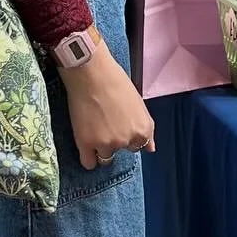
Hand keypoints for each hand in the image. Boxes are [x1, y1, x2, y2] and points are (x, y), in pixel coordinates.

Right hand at [59, 40, 154, 169]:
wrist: (91, 72)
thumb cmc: (116, 82)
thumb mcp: (139, 104)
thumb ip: (147, 129)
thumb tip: (151, 149)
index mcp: (143, 130)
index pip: (137, 146)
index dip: (128, 136)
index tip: (119, 125)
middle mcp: (127, 140)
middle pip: (120, 151)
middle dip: (114, 141)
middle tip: (104, 122)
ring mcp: (106, 144)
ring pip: (104, 158)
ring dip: (100, 148)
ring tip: (93, 127)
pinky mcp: (86, 143)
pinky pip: (88, 163)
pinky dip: (88, 158)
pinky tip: (85, 145)